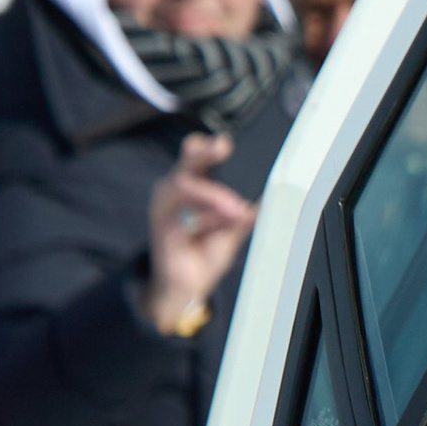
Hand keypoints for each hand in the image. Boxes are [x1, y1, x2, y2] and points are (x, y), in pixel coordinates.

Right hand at [145, 132, 256, 334]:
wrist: (187, 283)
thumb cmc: (206, 250)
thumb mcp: (234, 230)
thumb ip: (246, 213)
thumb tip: (267, 198)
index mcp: (198, 184)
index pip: (202, 155)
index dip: (212, 146)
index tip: (227, 142)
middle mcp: (180, 187)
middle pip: (189, 158)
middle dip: (205, 151)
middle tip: (222, 147)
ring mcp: (167, 201)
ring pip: (184, 182)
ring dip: (212, 195)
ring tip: (235, 210)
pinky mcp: (159, 218)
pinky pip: (177, 209)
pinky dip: (201, 216)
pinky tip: (212, 226)